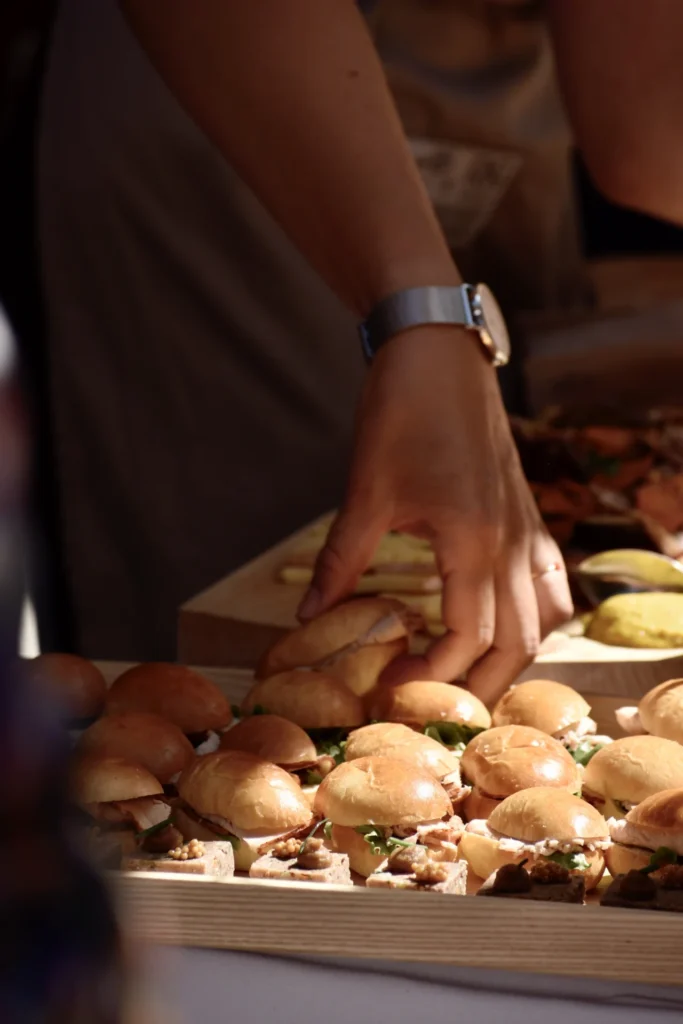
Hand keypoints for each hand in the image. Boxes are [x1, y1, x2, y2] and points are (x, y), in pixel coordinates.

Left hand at [297, 325, 572, 705]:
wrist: (438, 350)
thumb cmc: (402, 410)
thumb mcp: (366, 489)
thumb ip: (341, 561)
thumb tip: (309, 618)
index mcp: (473, 540)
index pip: (468, 638)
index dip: (432, 674)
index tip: (391, 686)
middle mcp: (512, 542)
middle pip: (518, 643)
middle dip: (478, 683)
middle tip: (431, 699)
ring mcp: (528, 526)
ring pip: (543, 617)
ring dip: (513, 655)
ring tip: (467, 670)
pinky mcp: (527, 512)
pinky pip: (549, 580)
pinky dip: (535, 613)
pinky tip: (504, 618)